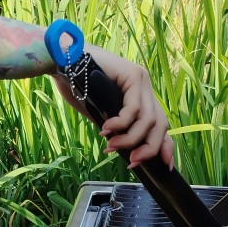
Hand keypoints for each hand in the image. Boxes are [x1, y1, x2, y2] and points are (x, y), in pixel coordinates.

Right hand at [52, 43, 174, 169]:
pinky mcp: (133, 75)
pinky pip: (133, 108)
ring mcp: (141, 79)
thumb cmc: (76, 85)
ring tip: (111, 146)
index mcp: (141, 96)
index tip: (164, 165)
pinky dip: (121, 124)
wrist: (62, 61)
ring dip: (131, 138)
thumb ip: (115, 128)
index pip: (161, 124)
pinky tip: (107, 129)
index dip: (165, 145)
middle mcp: (145, 87)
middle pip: (160, 124)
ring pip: (148, 119)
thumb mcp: (101, 113)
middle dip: (149, 147)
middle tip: (132, 161)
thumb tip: (125, 149)